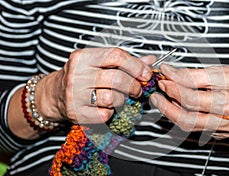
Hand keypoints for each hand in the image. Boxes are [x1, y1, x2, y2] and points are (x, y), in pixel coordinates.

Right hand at [36, 47, 154, 123]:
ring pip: (112, 98)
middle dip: (134, 85)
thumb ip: (125, 62)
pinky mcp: (76, 113)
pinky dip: (110, 112)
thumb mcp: (98, 63)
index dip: (135, 65)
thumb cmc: (80, 76)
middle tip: (137, 89)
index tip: (145, 73)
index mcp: (83, 57)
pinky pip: (104, 115)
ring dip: (122, 100)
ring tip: (119, 98)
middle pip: (117, 78)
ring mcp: (75, 95)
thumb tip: (149, 60)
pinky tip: (106, 107)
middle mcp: (77, 74)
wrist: (54, 94)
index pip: (116, 56)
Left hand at [150, 64, 228, 138]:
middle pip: (187, 119)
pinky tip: (175, 105)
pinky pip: (194, 127)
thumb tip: (169, 72)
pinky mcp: (219, 134)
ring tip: (161, 99)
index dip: (173, 89)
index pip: (192, 99)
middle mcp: (227, 120)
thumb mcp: (218, 71)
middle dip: (166, 107)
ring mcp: (223, 130)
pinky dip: (182, 116)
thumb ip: (191, 74)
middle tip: (155, 95)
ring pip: (188, 125)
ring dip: (171, 112)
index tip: (163, 77)